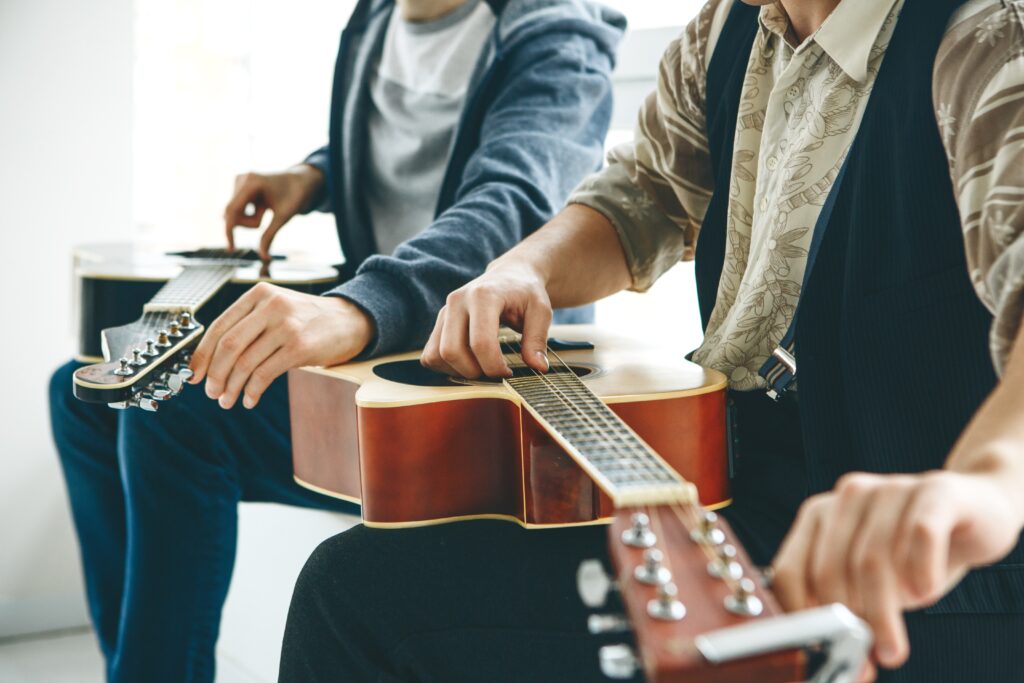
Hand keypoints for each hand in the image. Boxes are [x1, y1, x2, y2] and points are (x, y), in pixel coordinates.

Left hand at [189, 283, 373, 408]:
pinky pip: (265, 373)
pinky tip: (250, 399)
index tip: (194, 374)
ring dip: (232, 387)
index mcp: (258, 294)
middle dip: (215, 374)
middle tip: (211, 392)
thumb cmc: (308, 320)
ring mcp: (286, 325)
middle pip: (228, 345)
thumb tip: (212, 360)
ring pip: (245, 362)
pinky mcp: (299, 346)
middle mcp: (271, 306)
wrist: (350, 320)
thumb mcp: (276, 309)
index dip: (202, 354)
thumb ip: (248, 324)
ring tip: (228, 400)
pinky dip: (253, 390)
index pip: (219, 326)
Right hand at [224, 164, 324, 258]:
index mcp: (252, 183)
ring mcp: (239, 182)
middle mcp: (242, 179)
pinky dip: (249, 214)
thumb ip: (270, 235)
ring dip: (250, 219)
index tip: (232, 249)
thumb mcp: (283, 217)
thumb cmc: (295, 197)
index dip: (229, 231)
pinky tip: (262, 205)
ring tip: (266, 210)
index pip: (232, 211)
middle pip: (232, 214)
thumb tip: (264, 257)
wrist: (299, 182)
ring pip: (234, 214)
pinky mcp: (238, 186)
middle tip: (265, 220)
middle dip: (249, 223)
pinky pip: (237, 210)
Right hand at [420, 263, 552, 378]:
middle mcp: (458, 301)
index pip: (480, 343)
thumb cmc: (526, 293)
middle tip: (494, 373)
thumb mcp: (541, 311)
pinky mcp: (439, 322)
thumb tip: (538, 367)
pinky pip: (430, 354)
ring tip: (481, 368)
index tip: (508, 372)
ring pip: (435, 355)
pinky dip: (446, 366)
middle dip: (474, 372)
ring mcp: (445, 311)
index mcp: (483, 296)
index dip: (494, 367)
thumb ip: (538, 339)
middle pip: (451, 351)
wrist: (511, 274)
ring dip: (457, 371)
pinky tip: (468, 363)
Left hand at [772, 470, 1021, 675]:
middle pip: (831, 570)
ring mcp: (890, 488)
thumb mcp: (872, 578)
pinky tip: (925, 592)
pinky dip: (921, 570)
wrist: (979, 510)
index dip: (803, 617)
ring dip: (883, 612)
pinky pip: (920, 534)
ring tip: (894, 648)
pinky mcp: (936, 491)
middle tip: (869, 657)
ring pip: (873, 559)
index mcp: (818, 515)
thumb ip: (845, 602)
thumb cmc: (913, 551)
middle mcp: (848, 496)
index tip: (826, 652)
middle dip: (849, 623)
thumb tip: (828, 651)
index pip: (789, 570)